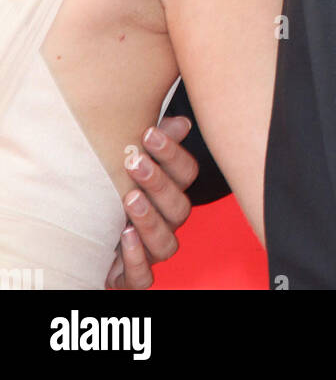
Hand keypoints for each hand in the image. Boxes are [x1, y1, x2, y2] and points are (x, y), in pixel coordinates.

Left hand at [105, 116, 199, 289]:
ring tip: (129, 199)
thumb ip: (152, 143)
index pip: (187, 173)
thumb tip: (181, 123)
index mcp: (170, 192)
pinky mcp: (132, 276)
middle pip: (180, 207)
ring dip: (150, 220)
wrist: (82, 237)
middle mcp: (166, 222)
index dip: (172, 153)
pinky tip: (124, 236)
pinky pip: (143, 277)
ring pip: (166, 244)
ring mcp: (150, 251)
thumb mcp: (127, 163)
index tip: (148, 133)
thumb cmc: (110, 190)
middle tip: (134, 163)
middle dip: (158, 183)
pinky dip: (136, 259)